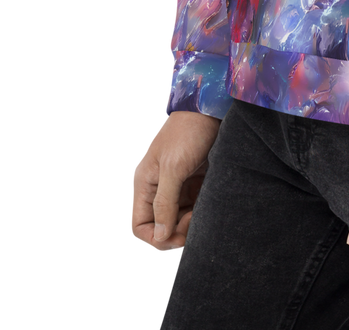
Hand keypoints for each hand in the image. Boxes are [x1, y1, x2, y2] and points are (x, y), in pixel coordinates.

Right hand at [129, 110, 221, 253]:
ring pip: (174, 220)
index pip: (138, 226)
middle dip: (173, 232)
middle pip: (157, 226)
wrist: (210, 108)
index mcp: (142, 183)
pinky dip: (197, 213)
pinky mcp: (190, 182)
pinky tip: (207, 207)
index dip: (154, 239)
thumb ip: (164, 202)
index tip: (177, 239)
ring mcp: (172, 185)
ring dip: (187, 224)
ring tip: (202, 213)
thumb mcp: (174, 167)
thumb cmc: (188, 132)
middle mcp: (154, 187)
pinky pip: (189, 208)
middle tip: (194, 224)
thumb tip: (160, 236)